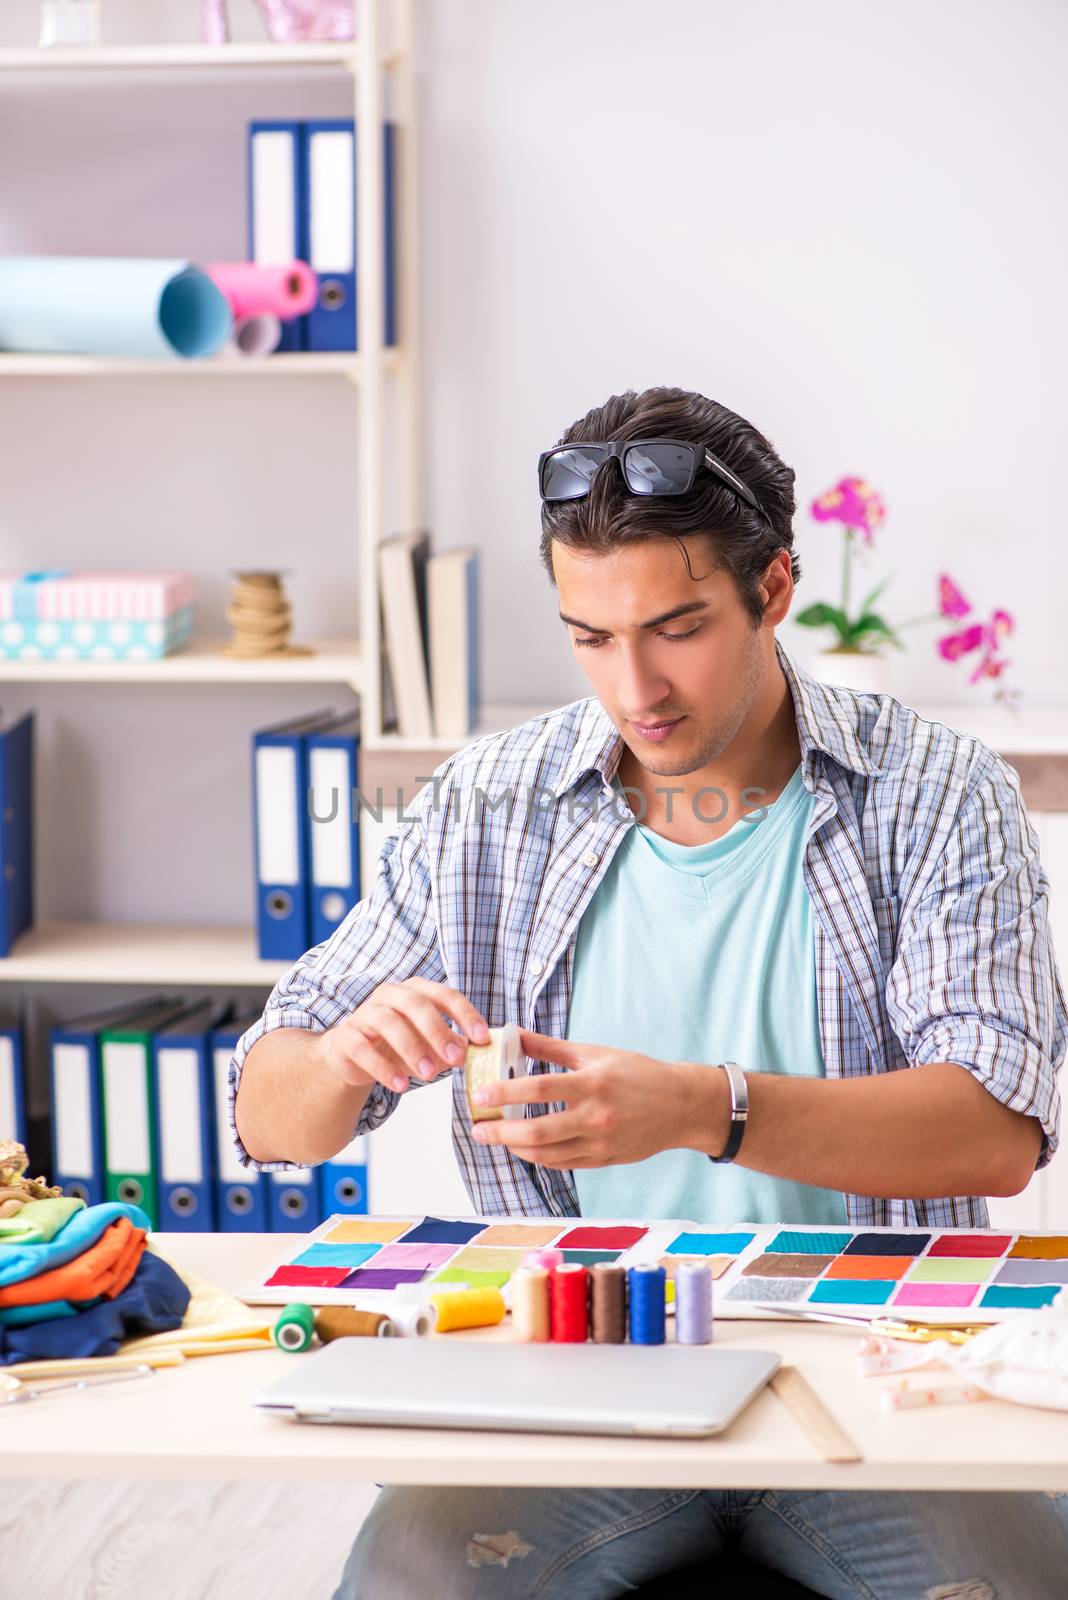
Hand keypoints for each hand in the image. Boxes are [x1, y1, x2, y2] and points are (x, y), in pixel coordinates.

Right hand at [318, 978, 488, 1095]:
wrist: (353, 1056)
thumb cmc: (398, 1045)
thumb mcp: (428, 1044)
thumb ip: (450, 1044)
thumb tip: (473, 1051)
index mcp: (415, 990)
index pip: (444, 995)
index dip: (465, 1015)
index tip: (482, 1038)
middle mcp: (389, 995)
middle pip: (415, 1004)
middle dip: (438, 1031)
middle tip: (456, 1059)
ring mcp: (365, 1012)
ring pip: (388, 1022)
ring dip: (412, 1049)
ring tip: (429, 1075)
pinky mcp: (346, 1035)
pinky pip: (363, 1047)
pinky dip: (383, 1067)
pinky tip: (400, 1085)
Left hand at [470, 1030, 726, 1168]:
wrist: (680, 1106)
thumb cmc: (637, 1073)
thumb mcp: (595, 1053)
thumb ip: (552, 1049)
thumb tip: (515, 1036)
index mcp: (592, 1083)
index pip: (539, 1090)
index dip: (505, 1091)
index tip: (480, 1093)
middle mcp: (595, 1116)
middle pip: (537, 1131)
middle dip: (501, 1131)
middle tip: (478, 1128)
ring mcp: (599, 1143)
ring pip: (546, 1153)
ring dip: (515, 1147)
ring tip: (497, 1136)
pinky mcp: (603, 1160)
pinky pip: (561, 1163)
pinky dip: (537, 1156)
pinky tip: (523, 1146)